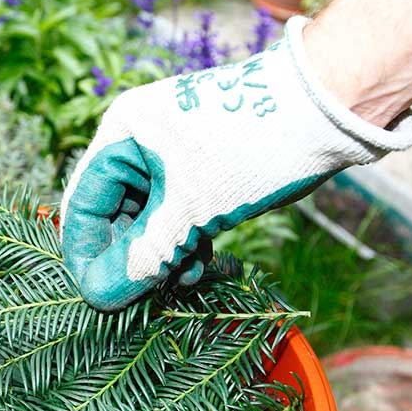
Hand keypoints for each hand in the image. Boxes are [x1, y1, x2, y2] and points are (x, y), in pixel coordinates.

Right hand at [59, 16, 411, 310]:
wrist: (328, 111)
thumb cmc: (251, 149)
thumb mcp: (190, 210)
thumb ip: (141, 258)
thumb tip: (98, 299)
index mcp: (123, 134)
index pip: (83, 203)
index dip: (86, 254)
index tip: (99, 296)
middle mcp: (139, 142)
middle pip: (114, 217)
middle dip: (133, 259)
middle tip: (151, 293)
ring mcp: (171, 158)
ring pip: (147, 224)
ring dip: (162, 258)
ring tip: (186, 279)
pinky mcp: (202, 175)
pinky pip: (176, 220)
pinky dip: (184, 247)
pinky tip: (202, 267)